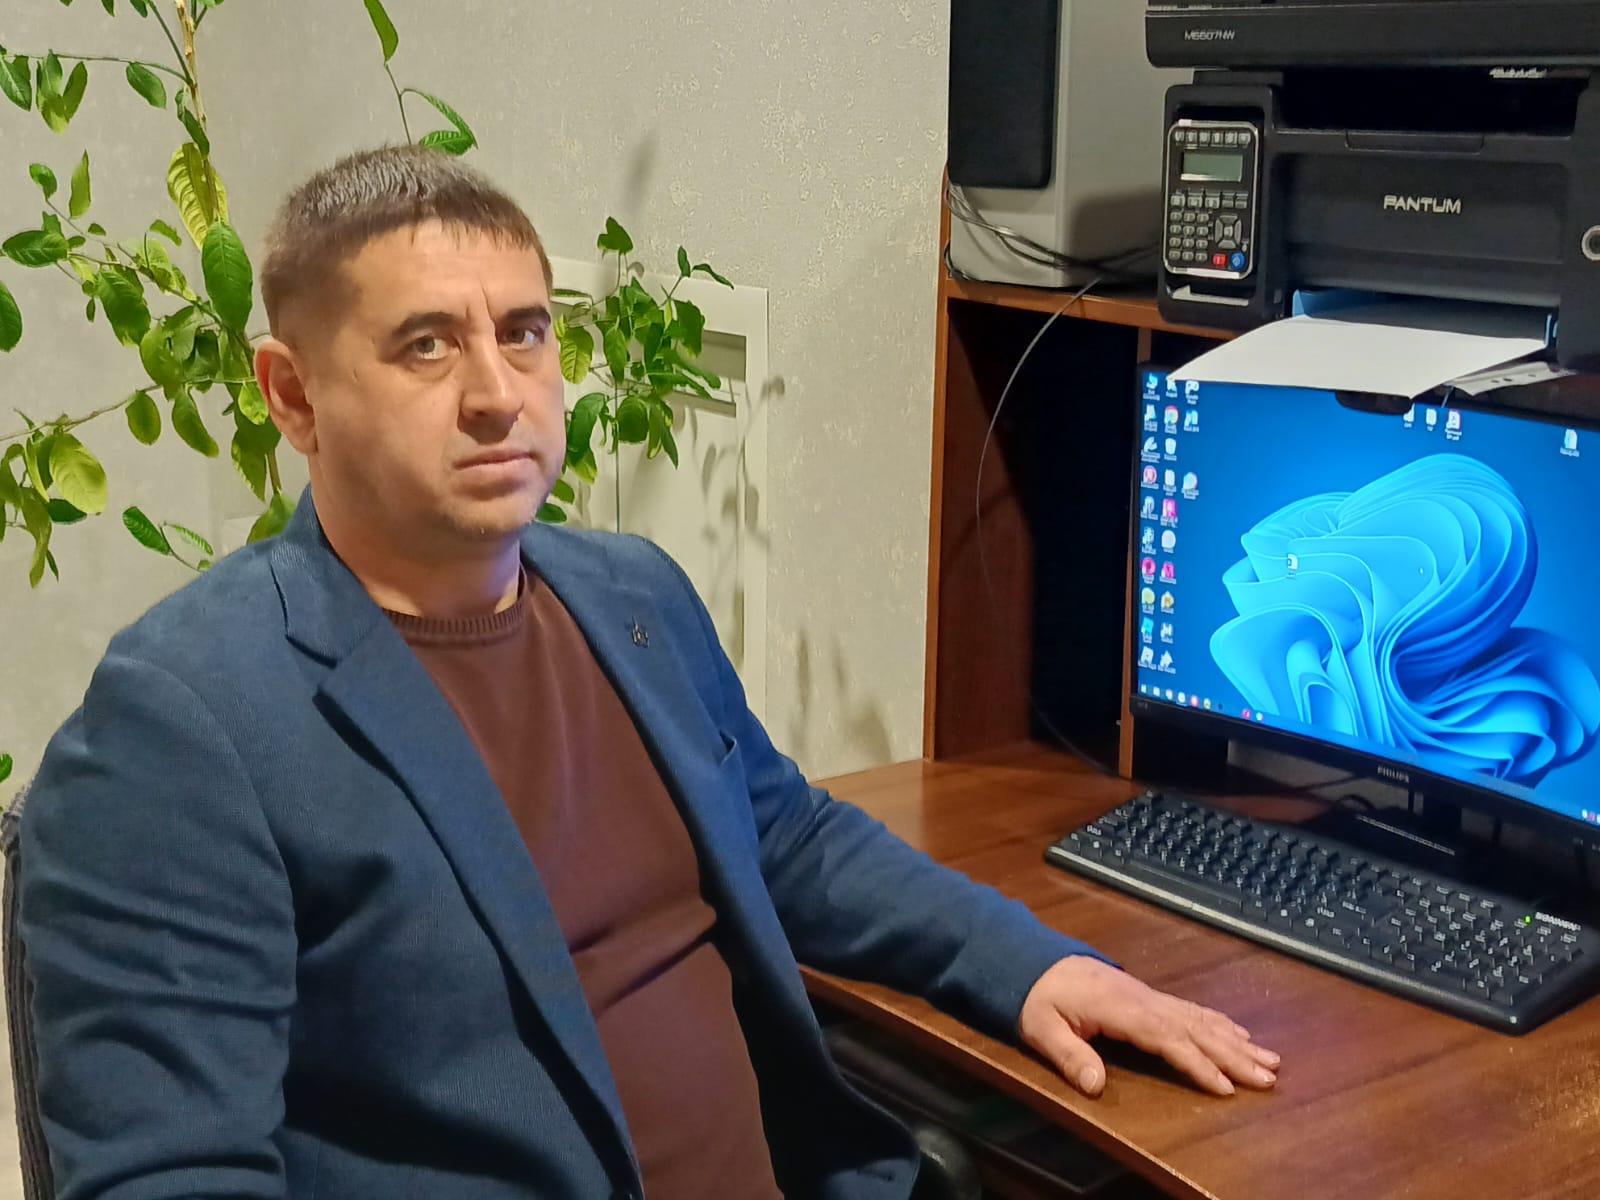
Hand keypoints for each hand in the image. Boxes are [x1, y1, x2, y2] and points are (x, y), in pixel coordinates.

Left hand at [1018, 956, 1278, 1097]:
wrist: (1032, 960)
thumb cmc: (1037, 997)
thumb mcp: (1042, 1028)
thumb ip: (1069, 1056)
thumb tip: (1095, 1087)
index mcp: (1120, 1008)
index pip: (1167, 1038)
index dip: (1198, 1063)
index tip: (1227, 1087)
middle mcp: (1143, 999)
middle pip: (1196, 1028)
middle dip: (1235, 1054)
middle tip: (1270, 1076)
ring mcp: (1149, 996)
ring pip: (1201, 1018)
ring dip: (1237, 1040)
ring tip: (1270, 1059)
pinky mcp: (1149, 996)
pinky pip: (1192, 1010)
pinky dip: (1220, 1023)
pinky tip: (1239, 1034)